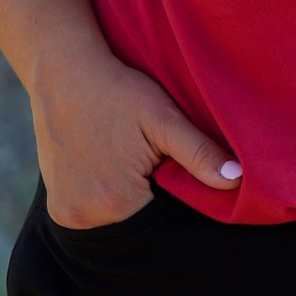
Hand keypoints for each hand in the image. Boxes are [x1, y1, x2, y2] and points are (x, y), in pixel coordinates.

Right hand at [29, 41, 240, 227]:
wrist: (64, 74)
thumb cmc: (118, 92)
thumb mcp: (163, 118)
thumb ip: (199, 153)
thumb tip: (237, 180)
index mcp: (117, 203)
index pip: (166, 220)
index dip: (178, 194)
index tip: (173, 165)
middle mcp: (87, 218)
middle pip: (141, 221)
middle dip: (156, 196)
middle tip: (152, 158)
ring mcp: (68, 215)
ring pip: (119, 219)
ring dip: (131, 199)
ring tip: (131, 159)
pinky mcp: (58, 206)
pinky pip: (95, 213)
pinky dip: (107, 197)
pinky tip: (111, 165)